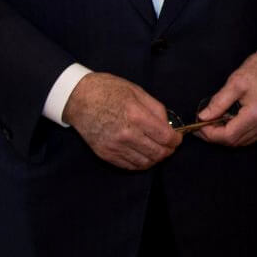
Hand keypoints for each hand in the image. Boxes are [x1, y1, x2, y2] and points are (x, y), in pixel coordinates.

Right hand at [63, 72, 179, 169]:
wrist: (78, 98)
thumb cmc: (108, 90)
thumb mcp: (137, 91)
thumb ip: (156, 109)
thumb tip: (168, 125)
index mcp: (136, 116)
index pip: (165, 137)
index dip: (176, 140)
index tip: (178, 138)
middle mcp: (126, 134)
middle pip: (158, 153)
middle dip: (169, 150)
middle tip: (170, 145)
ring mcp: (114, 146)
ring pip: (145, 163)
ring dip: (155, 158)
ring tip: (157, 150)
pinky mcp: (105, 154)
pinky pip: (129, 166)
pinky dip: (140, 163)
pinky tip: (143, 154)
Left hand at [195, 50, 256, 146]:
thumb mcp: (235, 82)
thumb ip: (218, 102)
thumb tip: (203, 117)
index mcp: (256, 113)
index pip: (228, 136)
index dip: (210, 134)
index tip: (199, 125)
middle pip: (235, 142)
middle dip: (216, 135)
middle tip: (204, 124)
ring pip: (243, 142)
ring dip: (228, 135)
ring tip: (217, 121)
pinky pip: (252, 137)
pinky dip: (240, 132)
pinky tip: (233, 121)